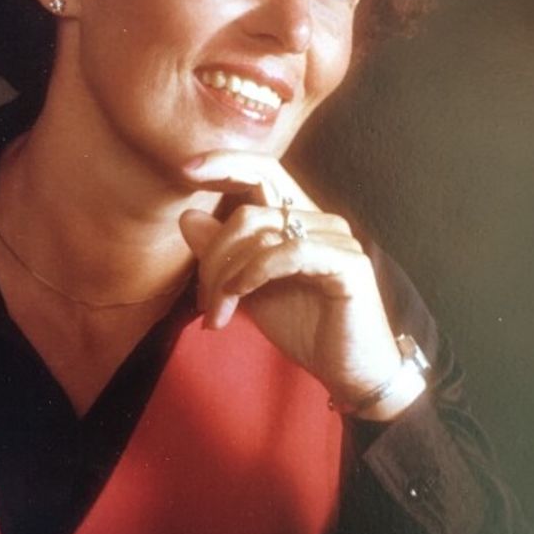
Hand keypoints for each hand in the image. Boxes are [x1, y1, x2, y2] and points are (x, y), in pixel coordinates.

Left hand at [179, 151, 424, 419]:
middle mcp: (320, 219)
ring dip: (227, 278)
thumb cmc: (303, 327)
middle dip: (213, 257)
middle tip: (204, 302)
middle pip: (247, 213)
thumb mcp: (248, 289)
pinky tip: (241, 296)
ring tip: (218, 314)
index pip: (263, 170)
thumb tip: (187, 216)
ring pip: (260, 234)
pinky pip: (288, 252)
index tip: (186, 170)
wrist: (348, 372)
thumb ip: (221, 254)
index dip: (225, 162)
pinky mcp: (347, 263)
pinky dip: (254, 273)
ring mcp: (336, 238)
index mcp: (298, 218)